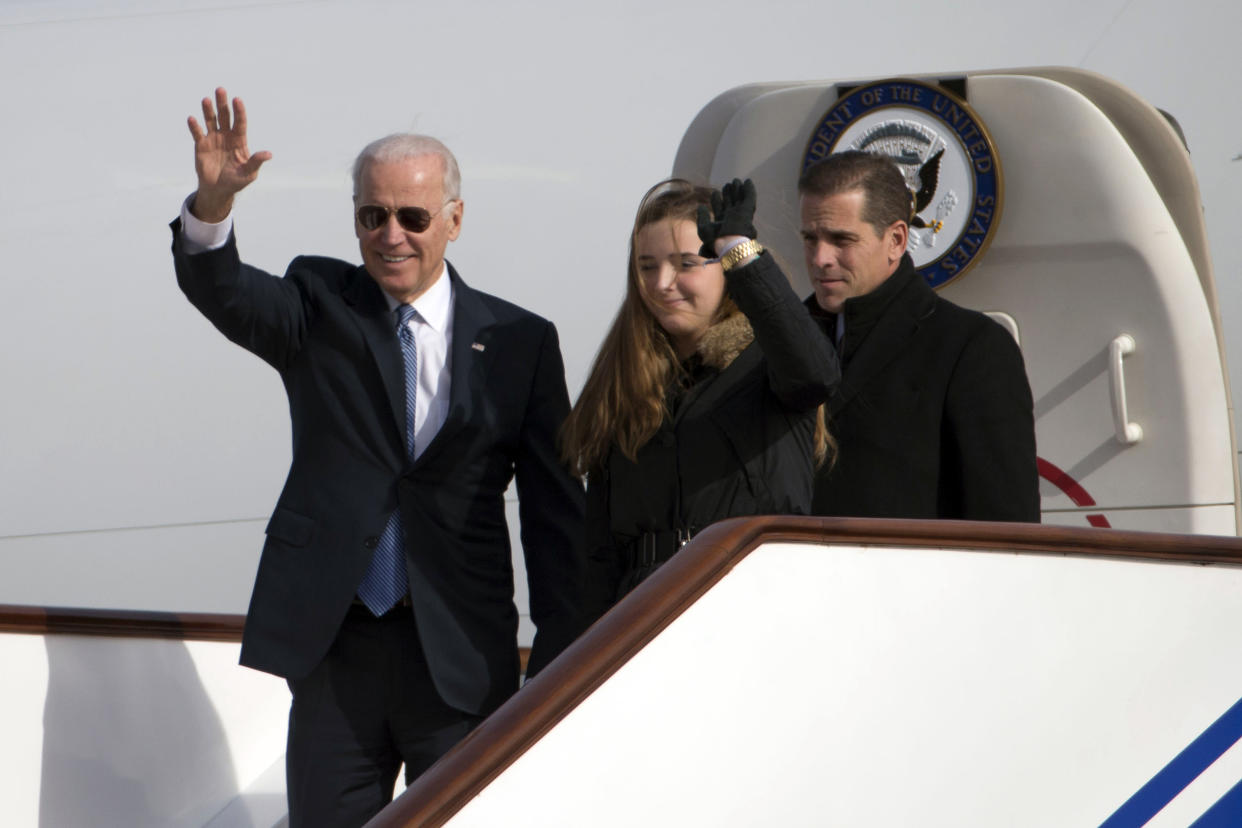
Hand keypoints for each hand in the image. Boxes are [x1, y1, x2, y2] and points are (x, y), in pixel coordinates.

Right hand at [186, 87, 271, 221]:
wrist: (218, 189)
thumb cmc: (236, 181)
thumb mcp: (249, 173)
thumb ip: (256, 162)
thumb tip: (269, 154)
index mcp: (239, 140)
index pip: (240, 122)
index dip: (239, 111)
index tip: (237, 99)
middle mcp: (226, 136)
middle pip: (225, 116)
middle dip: (223, 103)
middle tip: (220, 89)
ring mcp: (213, 138)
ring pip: (211, 120)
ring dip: (208, 110)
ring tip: (206, 100)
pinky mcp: (201, 145)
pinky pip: (197, 133)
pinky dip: (195, 126)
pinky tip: (192, 119)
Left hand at [695, 178, 756, 257]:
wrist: (728, 244)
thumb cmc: (715, 240)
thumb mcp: (704, 228)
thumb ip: (702, 217)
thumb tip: (701, 206)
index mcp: (722, 224)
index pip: (720, 209)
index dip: (717, 201)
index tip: (715, 193)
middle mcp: (731, 219)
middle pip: (730, 203)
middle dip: (728, 194)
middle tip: (726, 185)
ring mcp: (740, 214)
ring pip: (739, 199)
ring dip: (738, 190)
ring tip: (735, 181)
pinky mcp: (747, 211)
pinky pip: (749, 198)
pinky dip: (749, 189)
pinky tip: (747, 181)